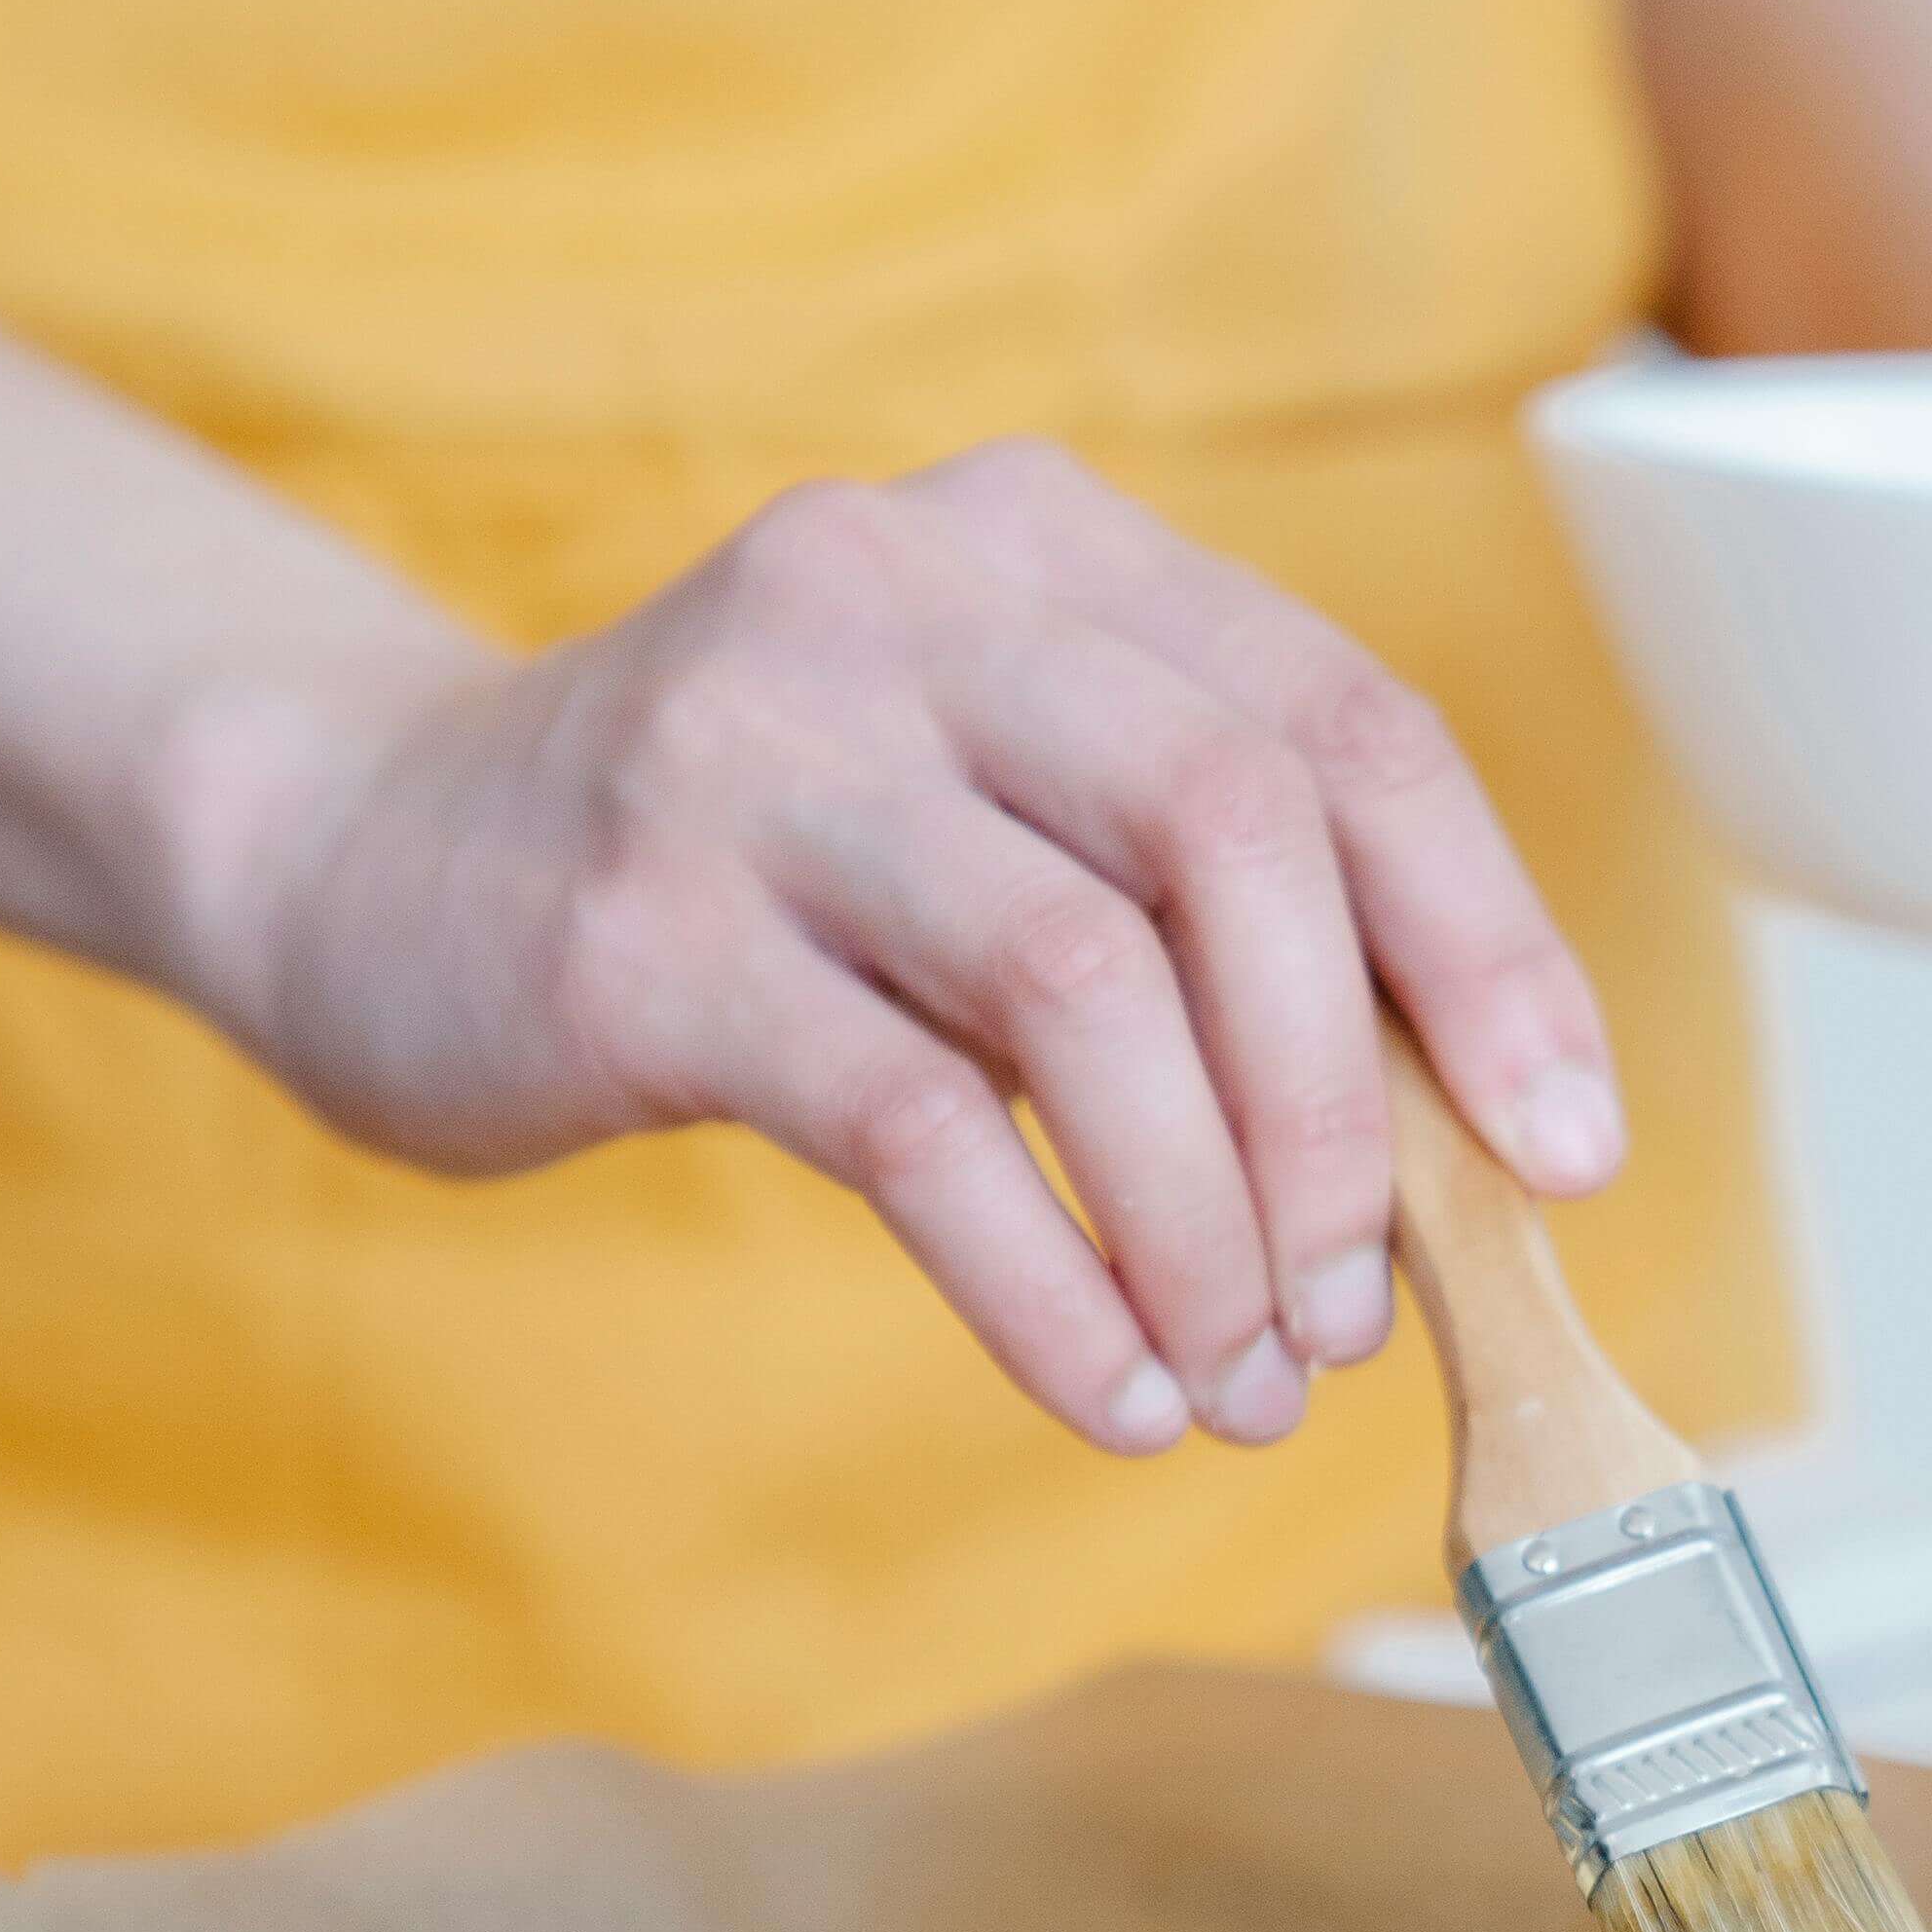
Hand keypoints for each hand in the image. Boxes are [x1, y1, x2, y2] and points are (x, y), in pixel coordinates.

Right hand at [162, 441, 1624, 1457]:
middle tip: (1355, 1308)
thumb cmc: (744, 879)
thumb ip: (1186, 913)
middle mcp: (904, 596)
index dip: (1486, 947)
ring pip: (1084, 986)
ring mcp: (756, 747)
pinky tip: (1110, 1386)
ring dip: (1207, 1220)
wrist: (363, 861)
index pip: (1342, 723)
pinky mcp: (644, 931)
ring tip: (1238, 1376)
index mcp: (1036, 545)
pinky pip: (916, 1128)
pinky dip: (1051, 1287)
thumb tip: (1452, 1151)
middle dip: (1343, 1110)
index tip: (1567, 1150)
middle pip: (1235, 831)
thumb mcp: (979, 816)